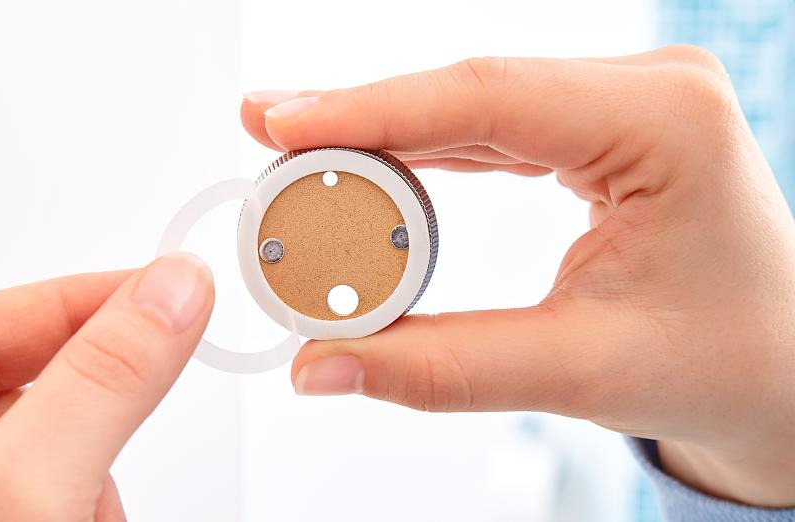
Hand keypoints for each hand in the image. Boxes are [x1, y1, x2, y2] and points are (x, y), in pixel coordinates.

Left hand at [0, 253, 213, 520]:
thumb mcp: (23, 492)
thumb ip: (100, 383)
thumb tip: (172, 290)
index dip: (77, 305)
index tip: (165, 290)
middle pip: (23, 388)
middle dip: (87, 417)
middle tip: (118, 430)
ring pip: (52, 447)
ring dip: (91, 478)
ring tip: (81, 520)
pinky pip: (61, 491)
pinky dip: (90, 508)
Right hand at [241, 46, 794, 506]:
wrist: (775, 366)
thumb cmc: (723, 362)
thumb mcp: (584, 373)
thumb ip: (445, 369)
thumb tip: (324, 367)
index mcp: (666, 125)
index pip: (489, 100)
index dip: (373, 109)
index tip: (281, 123)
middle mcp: (644, 93)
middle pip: (468, 92)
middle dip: (361, 121)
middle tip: (267, 145)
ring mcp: (616, 105)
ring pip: (468, 105)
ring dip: (381, 135)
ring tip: (298, 161)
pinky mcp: (591, 128)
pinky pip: (486, 127)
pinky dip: (418, 152)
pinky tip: (362, 163)